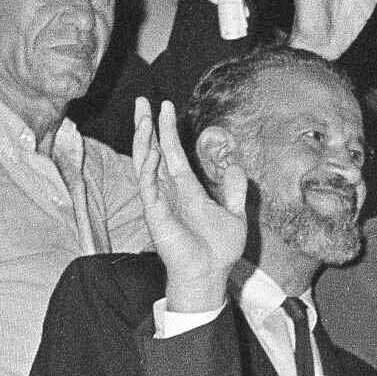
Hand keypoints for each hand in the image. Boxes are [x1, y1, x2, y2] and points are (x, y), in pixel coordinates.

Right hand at [131, 98, 248, 311]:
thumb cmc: (218, 251)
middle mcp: (168, 191)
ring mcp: (159, 201)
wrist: (210, 275)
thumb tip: (235, 166)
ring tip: (145, 117)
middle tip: (141, 101)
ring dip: (143, 140)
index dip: (167, 130)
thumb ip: (233, 190)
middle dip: (146, 126)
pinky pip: (148, 186)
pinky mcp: (155, 214)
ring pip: (145, 163)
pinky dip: (148, 168)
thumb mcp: (234, 214)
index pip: (172, 152)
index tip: (164, 106)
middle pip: (151, 151)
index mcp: (185, 189)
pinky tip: (152, 150)